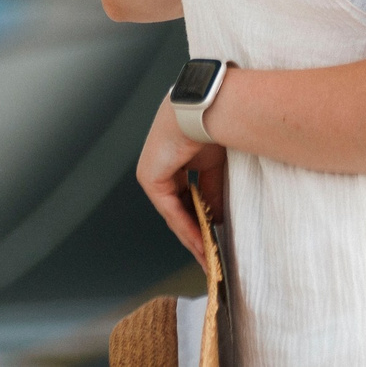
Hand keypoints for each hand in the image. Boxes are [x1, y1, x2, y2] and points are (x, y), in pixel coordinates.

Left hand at [136, 94, 226, 267]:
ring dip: (192, 237)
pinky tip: (202, 245)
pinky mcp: (149, 178)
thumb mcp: (216, 166)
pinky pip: (170, 210)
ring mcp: (152, 171)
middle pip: (179, 208)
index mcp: (175, 155)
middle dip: (197, 233)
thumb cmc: (216, 124)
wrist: (207, 107)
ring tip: (208, 259)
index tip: (215, 238)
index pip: (187, 194)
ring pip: (174, 213)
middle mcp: (160, 163)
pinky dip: (188, 229)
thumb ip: (213, 192)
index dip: (202, 218)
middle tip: (211, 256)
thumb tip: (216, 219)